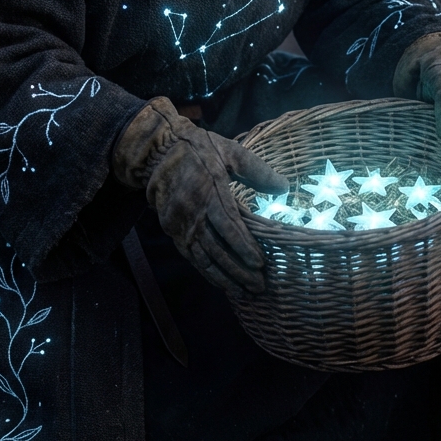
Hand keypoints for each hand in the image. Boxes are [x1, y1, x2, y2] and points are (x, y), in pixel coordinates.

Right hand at [113, 97, 288, 296]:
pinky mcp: (172, 230)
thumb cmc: (198, 148)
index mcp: (209, 190)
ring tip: (244, 292)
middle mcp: (192, 212)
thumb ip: (257, 170)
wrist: (156, 151)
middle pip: (217, 248)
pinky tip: (222, 282)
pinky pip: (191, 256)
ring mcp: (180, 224)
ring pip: (203, 258)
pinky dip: (207, 272)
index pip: (228, 225)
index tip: (260, 263)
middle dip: (238, 270)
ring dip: (224, 277)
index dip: (243, 247)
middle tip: (259, 286)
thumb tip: (284, 187)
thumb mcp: (229, 150)